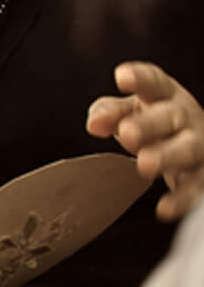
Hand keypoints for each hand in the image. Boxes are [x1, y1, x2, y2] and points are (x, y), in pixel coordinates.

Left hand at [85, 61, 203, 220]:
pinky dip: (182, 199)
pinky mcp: (203, 176)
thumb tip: (94, 122)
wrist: (195, 150)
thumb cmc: (154, 125)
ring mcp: (198, 146)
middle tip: (128, 133)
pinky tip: (165, 209)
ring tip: (145, 164)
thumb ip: (109, 112)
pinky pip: (196, 188)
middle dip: (149, 124)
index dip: (140, 78)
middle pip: (170, 117)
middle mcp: (185, 118)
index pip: (154, 83)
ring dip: (168, 156)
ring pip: (188, 149)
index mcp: (165, 97)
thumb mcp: (131, 113)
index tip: (122, 77)